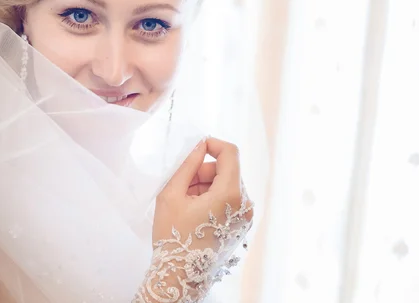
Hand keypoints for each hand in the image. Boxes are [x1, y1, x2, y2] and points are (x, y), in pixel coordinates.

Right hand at [133, 138, 253, 302]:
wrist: (180, 275)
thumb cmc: (173, 236)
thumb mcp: (172, 194)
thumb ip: (188, 165)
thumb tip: (199, 145)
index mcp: (231, 194)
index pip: (230, 152)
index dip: (212, 143)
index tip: (195, 148)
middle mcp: (245, 204)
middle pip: (226, 169)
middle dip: (203, 171)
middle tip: (182, 187)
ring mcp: (246, 216)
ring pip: (226, 184)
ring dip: (205, 186)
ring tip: (186, 205)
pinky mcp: (242, 225)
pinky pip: (228, 199)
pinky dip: (211, 198)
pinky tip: (195, 213)